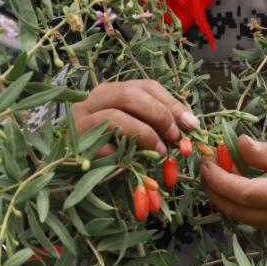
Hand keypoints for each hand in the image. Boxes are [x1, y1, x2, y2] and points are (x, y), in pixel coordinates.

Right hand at [70, 80, 198, 157]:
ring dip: (145, 134)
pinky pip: (104, 146)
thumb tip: (190, 126)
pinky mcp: (75, 145)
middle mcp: (92, 101)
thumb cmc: (114, 153)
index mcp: (110, 93)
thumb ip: (158, 125)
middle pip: (130, 94)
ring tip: (160, 153)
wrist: (80, 179)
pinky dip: (124, 154)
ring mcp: (80, 122)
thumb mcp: (138, 133)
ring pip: (115, 116)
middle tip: (175, 137)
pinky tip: (134, 163)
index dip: (172, 103)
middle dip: (159, 115)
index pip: (146, 86)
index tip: (191, 124)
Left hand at [200, 135, 266, 235]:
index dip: (221, 180)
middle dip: (215, 189)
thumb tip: (238, 143)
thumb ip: (264, 152)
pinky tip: (231, 183)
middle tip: (205, 166)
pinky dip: (235, 202)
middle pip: (238, 210)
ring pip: (240, 217)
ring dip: (222, 196)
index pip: (247, 194)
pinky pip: (249, 218)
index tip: (207, 164)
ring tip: (216, 171)